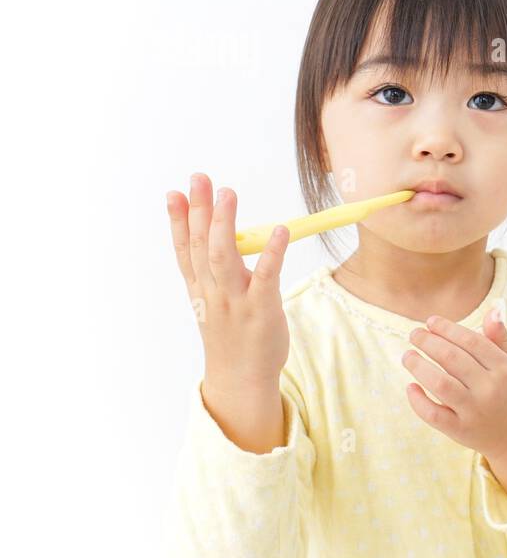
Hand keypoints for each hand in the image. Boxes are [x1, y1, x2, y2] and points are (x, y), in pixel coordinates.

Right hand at [166, 172, 291, 397]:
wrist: (241, 378)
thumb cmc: (232, 335)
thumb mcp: (213, 302)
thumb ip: (213, 271)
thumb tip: (218, 234)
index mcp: (200, 289)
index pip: (184, 250)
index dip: (178, 221)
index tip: (174, 193)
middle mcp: (212, 292)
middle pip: (201, 245)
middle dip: (198, 211)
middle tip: (200, 179)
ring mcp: (235, 300)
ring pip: (223, 256)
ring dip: (224, 224)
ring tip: (227, 194)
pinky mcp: (262, 308)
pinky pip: (267, 275)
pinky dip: (273, 252)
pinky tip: (280, 230)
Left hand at [402, 307, 506, 461]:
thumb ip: (500, 338)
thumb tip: (492, 309)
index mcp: (504, 369)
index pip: (472, 342)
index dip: (448, 329)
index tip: (430, 321)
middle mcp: (490, 389)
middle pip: (453, 359)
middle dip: (429, 342)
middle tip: (414, 334)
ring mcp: (474, 411)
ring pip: (440, 384)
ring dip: (419, 366)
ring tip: (407, 355)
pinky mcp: (459, 430)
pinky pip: (433, 414)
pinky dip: (418, 400)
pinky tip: (410, 386)